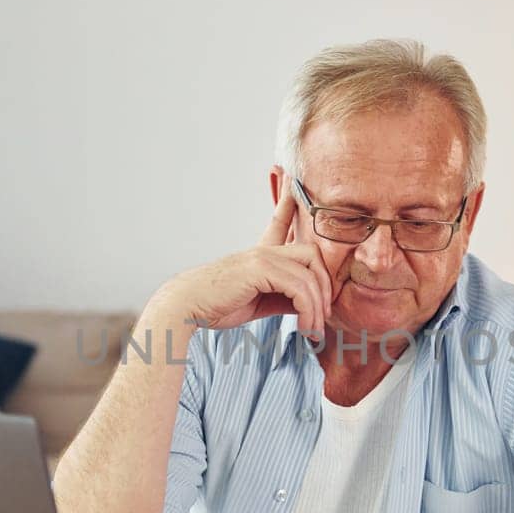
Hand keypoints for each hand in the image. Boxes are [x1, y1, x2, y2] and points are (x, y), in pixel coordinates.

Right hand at [149, 183, 336, 336]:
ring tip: (313, 331)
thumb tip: (307, 306)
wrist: (188, 305)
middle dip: (325, 285)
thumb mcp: (257, 302)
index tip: (293, 182)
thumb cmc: (216, 305)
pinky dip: (308, 309)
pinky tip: (304, 326)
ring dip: (317, 307)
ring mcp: (263, 257)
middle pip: (312, 254)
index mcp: (260, 256)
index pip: (279, 223)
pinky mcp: (261, 269)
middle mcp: (264, 252)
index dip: (288, 203)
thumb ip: (282, 299)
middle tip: (324, 315)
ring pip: (310, 275)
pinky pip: (299, 287)